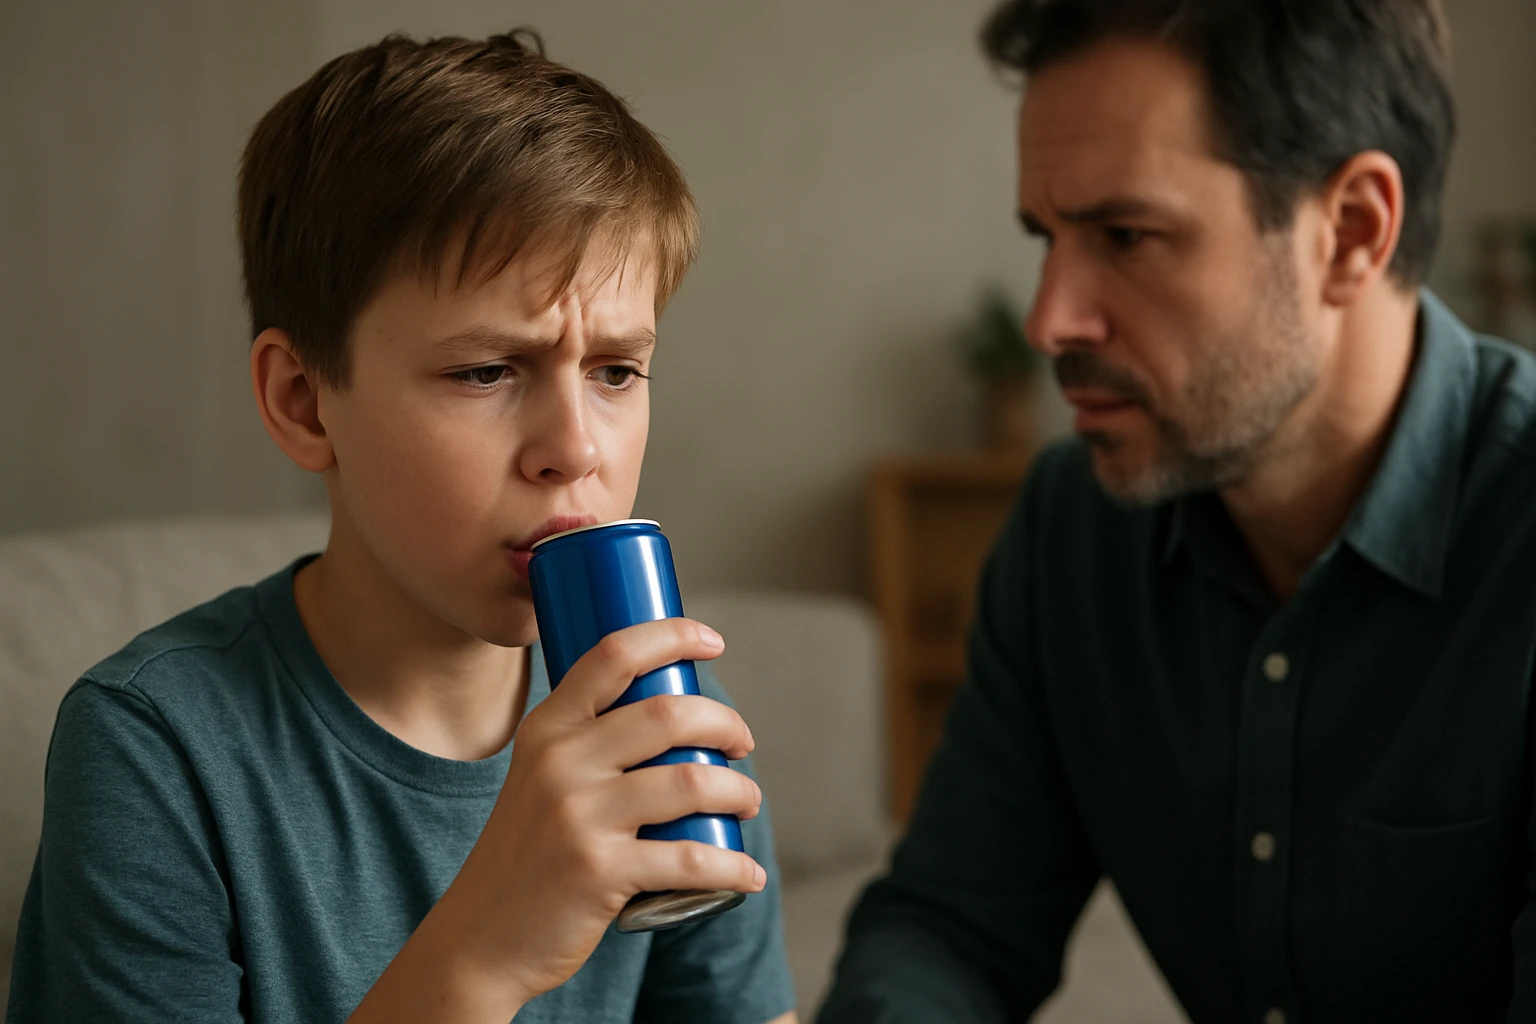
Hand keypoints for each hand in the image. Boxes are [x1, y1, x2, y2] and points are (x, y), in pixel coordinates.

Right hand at [425, 619, 764, 1011]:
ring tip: (747, 802)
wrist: (480, 939)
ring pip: (691, 781)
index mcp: (546, 728)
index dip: (672, 636)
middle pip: (668, 713)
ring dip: (739, 790)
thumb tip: (671, 714)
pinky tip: (748, 873)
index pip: (613, 655)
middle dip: (724, 723)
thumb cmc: (527, 854)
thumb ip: (585, 744)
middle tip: (741, 743)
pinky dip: (733, 866)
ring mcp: (578, 816)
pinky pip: (690, 859)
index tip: (713, 642)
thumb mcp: (538, 778)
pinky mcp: (598, 871)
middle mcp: (560, 762)